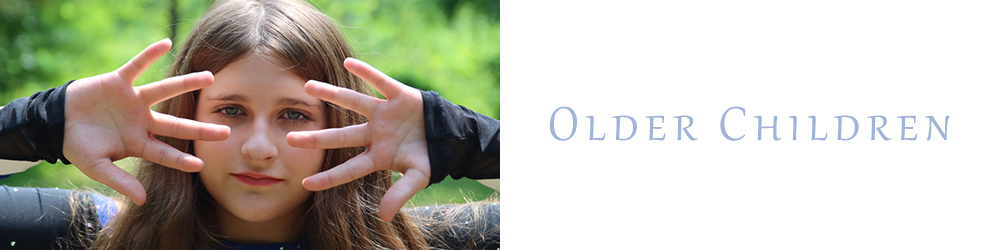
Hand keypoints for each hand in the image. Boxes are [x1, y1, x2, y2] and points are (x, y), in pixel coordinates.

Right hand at [63, 39, 229, 205]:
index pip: (165, 154)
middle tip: (226, 131)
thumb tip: (143, 201)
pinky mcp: (119, 82)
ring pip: (165, 91)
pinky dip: (148, 55)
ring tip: (210, 78)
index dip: (180, 160)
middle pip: (176, 125)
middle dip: (200, 129)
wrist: (56, 122)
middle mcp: (142, 121)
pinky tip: (166, 44)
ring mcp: (133, 101)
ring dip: (186, 84)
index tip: (200, 165)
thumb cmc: (78, 146)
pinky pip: (136, 65)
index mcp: (138, 143)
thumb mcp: (97, 167)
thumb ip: (119, 181)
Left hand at [287, 58, 429, 221]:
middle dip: (317, 138)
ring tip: (308, 87)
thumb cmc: (430, 158)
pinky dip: (367, 73)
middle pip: (341, 136)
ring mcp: (385, 114)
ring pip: (353, 103)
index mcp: (378, 156)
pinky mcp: (399, 96)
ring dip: (331, 95)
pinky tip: (349, 63)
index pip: (349, 169)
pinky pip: (381, 82)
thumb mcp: (418, 177)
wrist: (451, 136)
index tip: (305, 183)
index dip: (329, 177)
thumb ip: (400, 193)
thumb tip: (383, 217)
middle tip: (289, 139)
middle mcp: (375, 133)